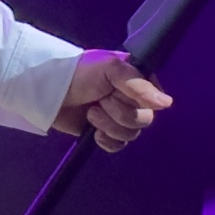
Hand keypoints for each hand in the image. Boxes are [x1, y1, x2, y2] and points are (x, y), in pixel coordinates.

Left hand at [53, 50, 171, 150]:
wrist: (48, 90)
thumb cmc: (77, 71)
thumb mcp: (109, 68)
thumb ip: (138, 84)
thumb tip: (166, 103)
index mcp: (136, 79)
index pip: (155, 99)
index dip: (138, 100)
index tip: (119, 91)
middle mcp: (130, 98)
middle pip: (144, 120)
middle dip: (120, 113)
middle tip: (101, 101)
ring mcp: (118, 116)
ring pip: (131, 134)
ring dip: (109, 125)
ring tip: (91, 112)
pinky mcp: (104, 131)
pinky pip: (118, 146)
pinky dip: (106, 140)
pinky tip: (93, 131)